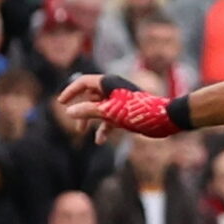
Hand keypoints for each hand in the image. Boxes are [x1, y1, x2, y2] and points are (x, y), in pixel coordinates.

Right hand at [54, 74, 179, 141]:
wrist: (162, 118)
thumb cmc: (136, 112)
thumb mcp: (108, 112)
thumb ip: (87, 111)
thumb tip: (68, 111)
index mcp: (108, 83)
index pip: (83, 83)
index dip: (71, 91)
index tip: (61, 102)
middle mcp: (113, 88)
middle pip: (90, 96)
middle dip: (81, 110)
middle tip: (74, 123)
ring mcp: (120, 100)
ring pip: (99, 108)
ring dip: (90, 120)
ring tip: (82, 133)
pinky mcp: (126, 111)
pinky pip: (110, 117)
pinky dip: (104, 127)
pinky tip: (99, 140)